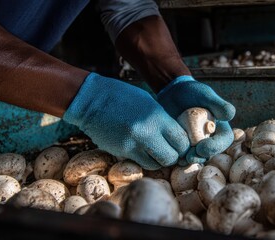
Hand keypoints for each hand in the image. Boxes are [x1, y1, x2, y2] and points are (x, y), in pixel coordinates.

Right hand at [63, 73, 189, 169]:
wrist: (91, 100)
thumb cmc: (122, 97)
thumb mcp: (149, 103)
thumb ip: (163, 121)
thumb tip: (177, 138)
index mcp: (157, 117)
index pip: (181, 141)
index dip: (183, 146)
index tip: (179, 145)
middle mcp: (147, 132)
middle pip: (171, 157)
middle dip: (173, 156)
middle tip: (168, 151)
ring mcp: (133, 144)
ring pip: (156, 165)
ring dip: (158, 160)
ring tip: (153, 151)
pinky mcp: (121, 152)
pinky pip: (140, 163)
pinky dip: (143, 160)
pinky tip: (140, 150)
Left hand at [157, 76, 235, 164]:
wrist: (172, 93)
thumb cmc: (193, 92)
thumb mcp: (205, 94)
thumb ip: (218, 103)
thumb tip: (230, 115)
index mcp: (220, 127)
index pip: (224, 140)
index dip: (215, 147)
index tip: (203, 147)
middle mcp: (210, 137)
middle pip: (210, 152)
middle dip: (201, 157)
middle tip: (190, 156)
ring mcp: (195, 143)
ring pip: (196, 156)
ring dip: (189, 160)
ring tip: (181, 159)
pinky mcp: (182, 145)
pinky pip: (182, 155)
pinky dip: (178, 157)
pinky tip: (171, 156)